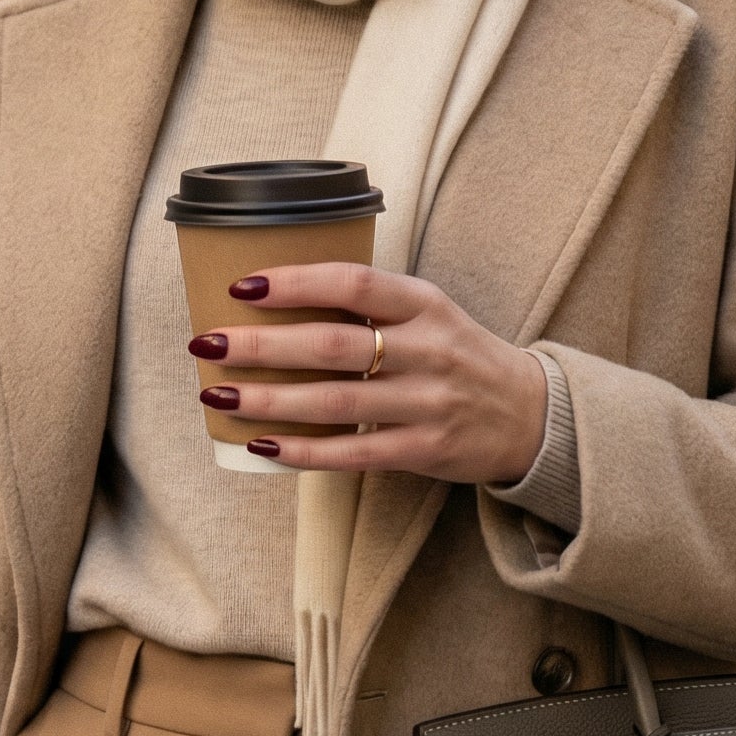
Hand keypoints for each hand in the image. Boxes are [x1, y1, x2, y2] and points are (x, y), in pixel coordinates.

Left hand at [189, 263, 548, 482]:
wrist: (529, 414)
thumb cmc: (459, 356)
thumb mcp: (429, 313)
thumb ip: (371, 306)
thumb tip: (276, 297)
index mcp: (424, 303)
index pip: (353, 282)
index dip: (295, 282)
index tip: (242, 286)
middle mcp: (428, 349)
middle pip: (332, 345)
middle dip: (261, 345)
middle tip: (207, 343)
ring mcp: (428, 402)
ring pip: (334, 402)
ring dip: (269, 400)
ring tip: (218, 397)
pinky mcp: (425, 450)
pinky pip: (353, 452)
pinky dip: (303, 451)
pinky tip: (263, 446)